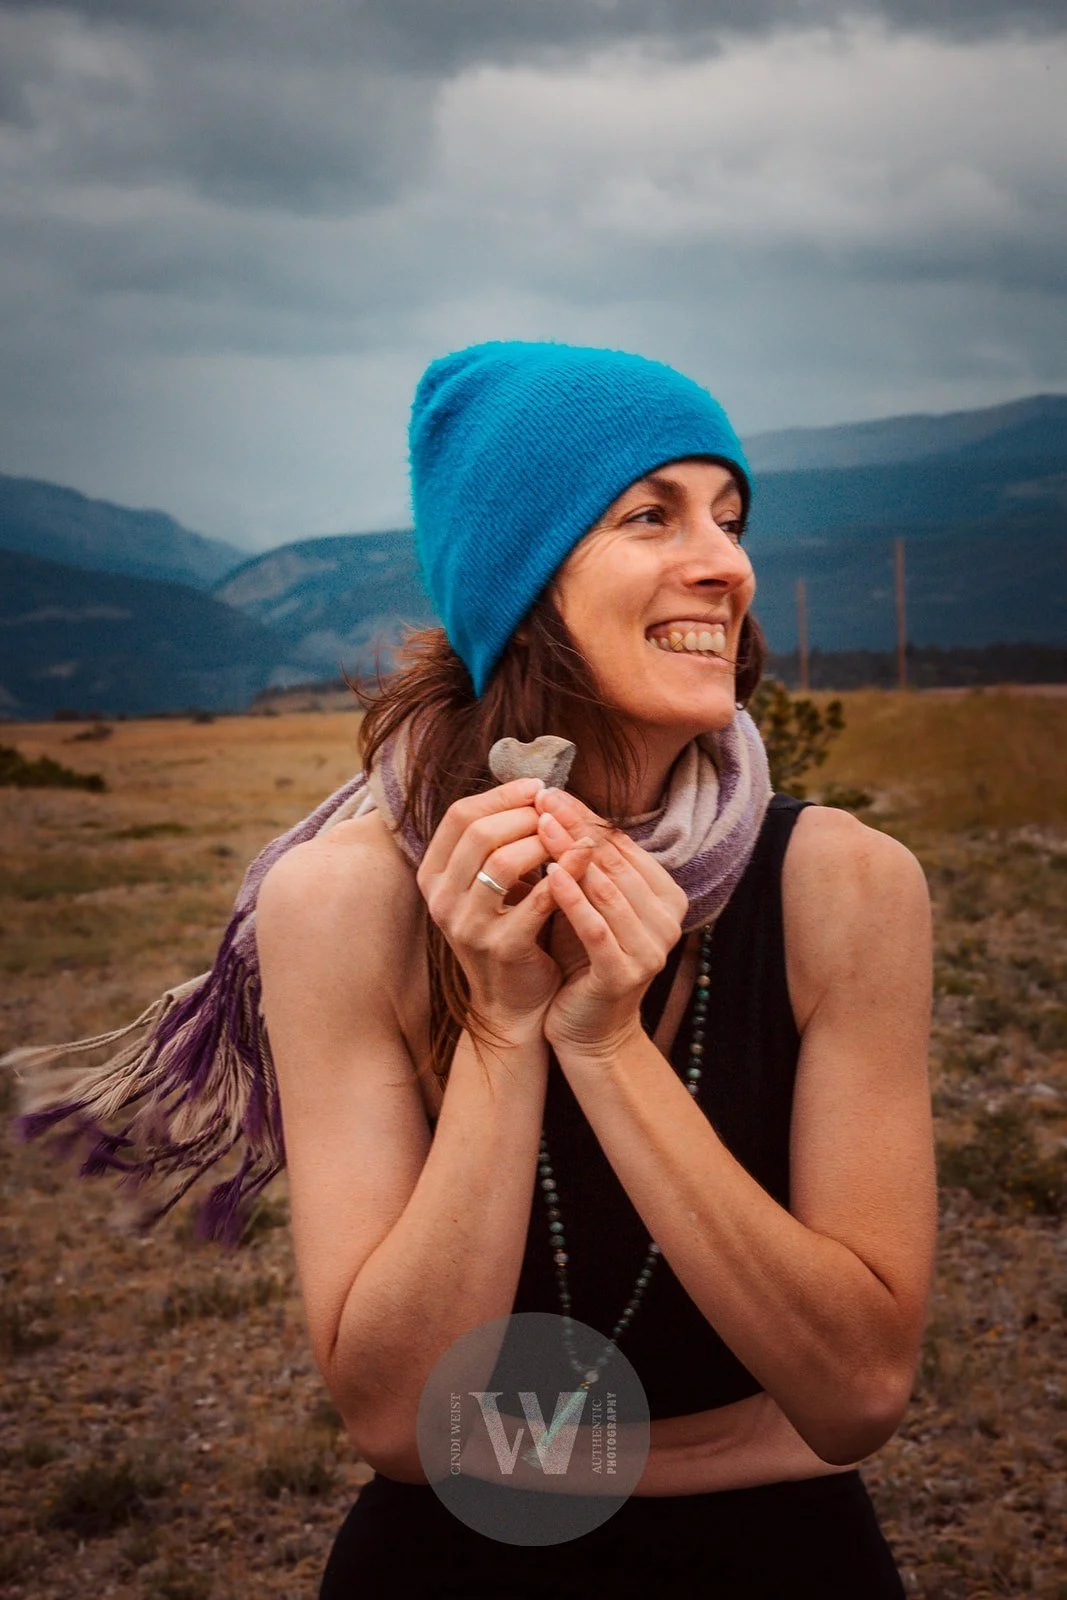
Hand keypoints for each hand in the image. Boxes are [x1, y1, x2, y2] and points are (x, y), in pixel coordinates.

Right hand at [416, 778, 594, 1040]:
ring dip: (544, 841)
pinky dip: (565, 873)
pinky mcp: (502, 947)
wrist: (514, 1002)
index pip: (459, 815)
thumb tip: (535, 788)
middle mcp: (442, 899)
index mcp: (433, 876)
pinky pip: (538, 899)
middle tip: (558, 811)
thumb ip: (502, 840)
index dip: (501, 794)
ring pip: (504, 861)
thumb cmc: (510, 930)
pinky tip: (587, 858)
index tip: (538, 788)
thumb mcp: (492, 884)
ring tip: (571, 835)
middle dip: (525, 814)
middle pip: (479, 832)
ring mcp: (467, 926)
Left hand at [533, 787, 688, 1057]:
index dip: (586, 816)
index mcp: (666, 895)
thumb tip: (555, 805)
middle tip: (542, 799)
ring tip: (540, 825)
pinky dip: (573, 897)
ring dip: (572, 853)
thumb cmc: (582, 958)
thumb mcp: (587, 902)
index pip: (623, 844)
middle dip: (576, 826)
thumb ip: (584, 863)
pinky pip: (596, 926)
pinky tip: (547, 873)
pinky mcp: (626, 972)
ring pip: (608, 888)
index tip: (550, 792)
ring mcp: (651, 947)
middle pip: (616, 861)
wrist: (588, 1030)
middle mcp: (668, 918)